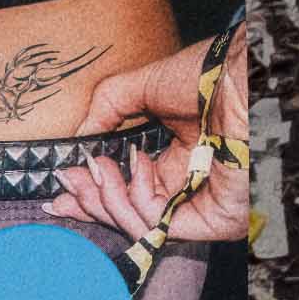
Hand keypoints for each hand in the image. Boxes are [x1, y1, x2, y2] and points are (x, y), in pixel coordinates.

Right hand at [50, 29, 252, 244]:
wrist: (239, 76)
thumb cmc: (206, 75)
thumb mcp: (143, 86)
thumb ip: (107, 108)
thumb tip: (79, 137)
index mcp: (175, 161)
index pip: (127, 190)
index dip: (91, 192)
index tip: (60, 188)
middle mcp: (186, 187)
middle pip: (126, 212)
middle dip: (89, 200)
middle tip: (66, 183)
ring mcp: (199, 206)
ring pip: (137, 223)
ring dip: (107, 197)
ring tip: (100, 167)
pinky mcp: (212, 220)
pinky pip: (158, 225)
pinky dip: (136, 199)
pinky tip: (137, 166)